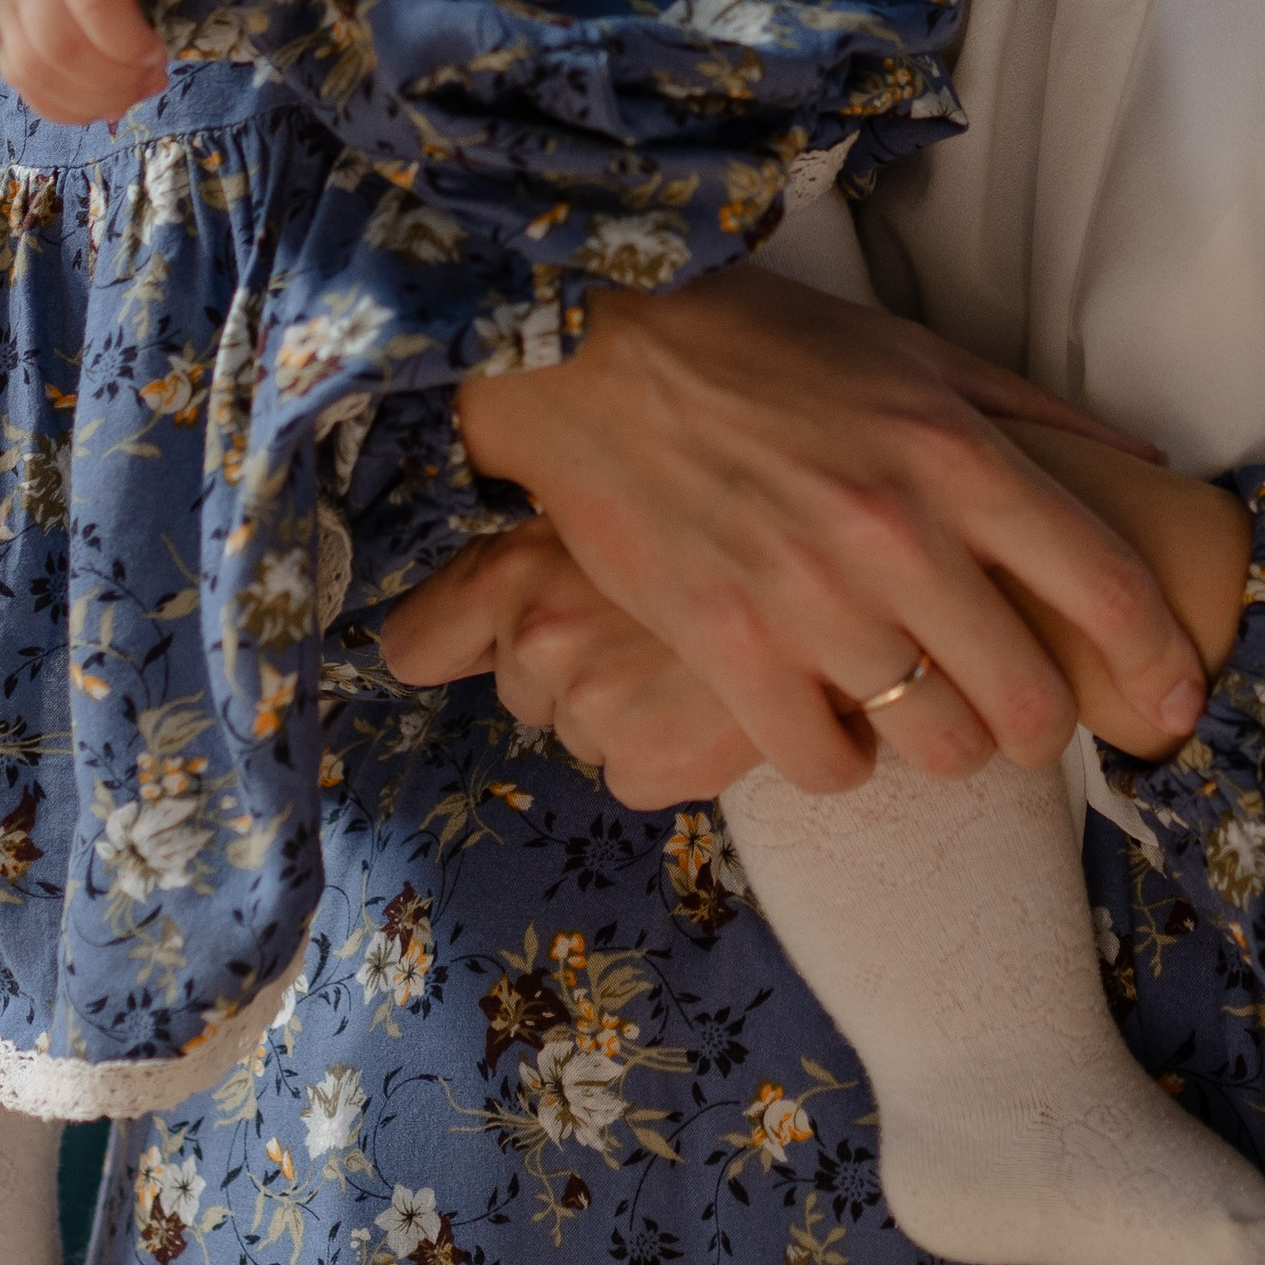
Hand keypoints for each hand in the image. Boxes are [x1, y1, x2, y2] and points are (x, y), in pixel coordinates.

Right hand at [0, 0, 194, 123]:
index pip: (92, 0)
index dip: (131, 41)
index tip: (160, 50)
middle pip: (61, 46)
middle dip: (116, 78)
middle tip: (153, 77)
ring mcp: (3, 10)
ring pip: (37, 72)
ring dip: (95, 98)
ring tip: (134, 91)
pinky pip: (23, 87)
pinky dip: (68, 107)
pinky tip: (105, 101)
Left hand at [383, 526, 762, 807]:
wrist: (847, 572)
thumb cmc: (734, 508)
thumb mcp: (619, 491)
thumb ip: (545, 535)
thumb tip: (469, 589)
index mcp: (518, 569)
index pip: (417, 645)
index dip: (450, 644)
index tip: (472, 641)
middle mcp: (541, 643)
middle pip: (521, 685)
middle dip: (572, 663)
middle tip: (647, 619)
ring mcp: (595, 710)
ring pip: (581, 728)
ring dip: (624, 705)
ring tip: (691, 651)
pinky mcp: (651, 766)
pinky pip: (631, 773)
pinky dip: (668, 749)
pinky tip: (713, 698)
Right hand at [453, 266, 1209, 799]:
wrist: (598, 351)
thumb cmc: (763, 344)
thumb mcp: (915, 353)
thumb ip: (1033, 417)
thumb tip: (1144, 467)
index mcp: (957, 451)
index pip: (1106, 583)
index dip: (1160, 657)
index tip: (1177, 695)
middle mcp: (899, 532)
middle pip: (1028, 698)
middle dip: (1040, 724)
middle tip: (1018, 713)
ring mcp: (812, 599)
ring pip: (939, 745)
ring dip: (943, 744)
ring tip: (918, 710)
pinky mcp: (729, 649)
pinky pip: (829, 765)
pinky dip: (843, 759)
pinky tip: (831, 717)